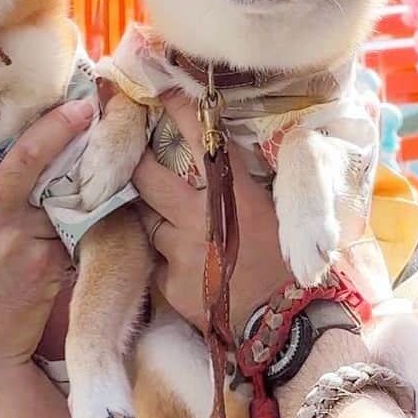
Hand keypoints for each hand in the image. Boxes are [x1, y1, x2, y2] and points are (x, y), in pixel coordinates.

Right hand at [0, 96, 93, 417]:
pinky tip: (68, 239)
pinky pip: (68, 230)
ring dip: (72, 191)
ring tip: (85, 180)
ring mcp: (17, 238)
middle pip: (27, 157)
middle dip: (59, 126)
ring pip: (57, 196)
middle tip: (84, 109)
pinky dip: (73, 230)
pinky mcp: (46, 261)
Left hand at [133, 89, 289, 331]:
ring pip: (148, 221)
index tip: (161, 89)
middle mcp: (199, 218)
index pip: (201, 141)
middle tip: (131, 152)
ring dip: (156, 220)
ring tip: (172, 226)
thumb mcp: (271, 213)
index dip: (178, 111)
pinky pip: (155, 263)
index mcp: (232, 196)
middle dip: (137, 162)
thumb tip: (222, 150)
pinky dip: (164, 262)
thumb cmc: (286, 266)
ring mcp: (179, 252)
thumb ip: (241, 184)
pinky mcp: (169, 285)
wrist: (282, 327)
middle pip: (148, 177)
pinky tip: (184, 269)